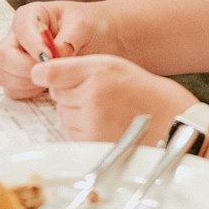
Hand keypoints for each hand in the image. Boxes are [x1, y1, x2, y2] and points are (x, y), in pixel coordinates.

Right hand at [0, 0, 118, 100]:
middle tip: (48, 73)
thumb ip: (68, 38)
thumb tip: (55, 55)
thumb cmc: (91, 26)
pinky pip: (13, 90)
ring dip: (24, 83)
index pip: (20, 30)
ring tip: (49, 80)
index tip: (50, 57)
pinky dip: (26, 93)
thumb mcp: (83, 26)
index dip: (33, 46)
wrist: (100, 39)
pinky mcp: (22, 77)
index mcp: (30, 16)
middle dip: (23, 68)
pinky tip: (46, 88)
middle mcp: (19, 37)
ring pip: (3, 75)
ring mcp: (18, 58)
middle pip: (3, 56)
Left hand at [29, 55, 188, 143]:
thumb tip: (39, 74)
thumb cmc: (141, 90)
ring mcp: (91, 124)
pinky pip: (72, 132)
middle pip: (56, 94)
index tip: (45, 74)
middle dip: (70, 93)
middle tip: (97, 93)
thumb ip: (75, 66)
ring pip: (63, 114)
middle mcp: (91, 98)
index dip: (45, 73)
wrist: (169, 120)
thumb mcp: (111, 64)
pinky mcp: (92, 144)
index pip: (49, 72)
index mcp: (96, 73)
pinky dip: (83, 129)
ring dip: (76, 112)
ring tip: (104, 109)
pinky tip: (104, 123)